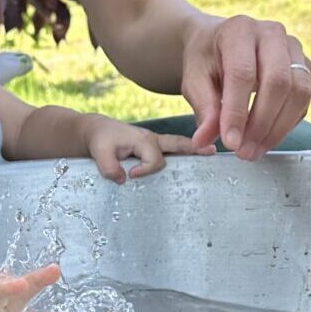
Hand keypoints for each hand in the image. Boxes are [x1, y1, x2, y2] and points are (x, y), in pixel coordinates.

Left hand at [84, 118, 212, 182]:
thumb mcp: (99, 153)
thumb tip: (124, 180)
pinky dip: (186, 151)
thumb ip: (109, 167)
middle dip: (194, 149)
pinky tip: (198, 156)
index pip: (154, 161)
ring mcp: (156, 142)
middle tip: (212, 153)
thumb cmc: (101, 140)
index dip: (144, 171)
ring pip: (179, 145)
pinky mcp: (155, 147)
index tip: (131, 175)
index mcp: (143, 140)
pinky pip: (174, 148)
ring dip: (195, 150)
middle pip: (178, 144)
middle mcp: (153, 139)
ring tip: (212, 153)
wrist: (98, 131)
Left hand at [180, 14, 310, 159]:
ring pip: (299, 92)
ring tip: (254, 151)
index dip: (238, 111)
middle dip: (262, 124)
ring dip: (278, 129)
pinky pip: (304, 100)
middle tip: (244, 152)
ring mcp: (294, 48)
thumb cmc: (206, 61)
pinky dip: (288, 124)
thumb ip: (203, 108)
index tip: (231, 142)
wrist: (220, 44)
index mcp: (239, 30)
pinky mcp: (305, 66)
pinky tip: (266, 137)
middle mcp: (272, 33)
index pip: (243, 73)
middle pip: (279, 82)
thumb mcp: (194, 80)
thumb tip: (203, 141)